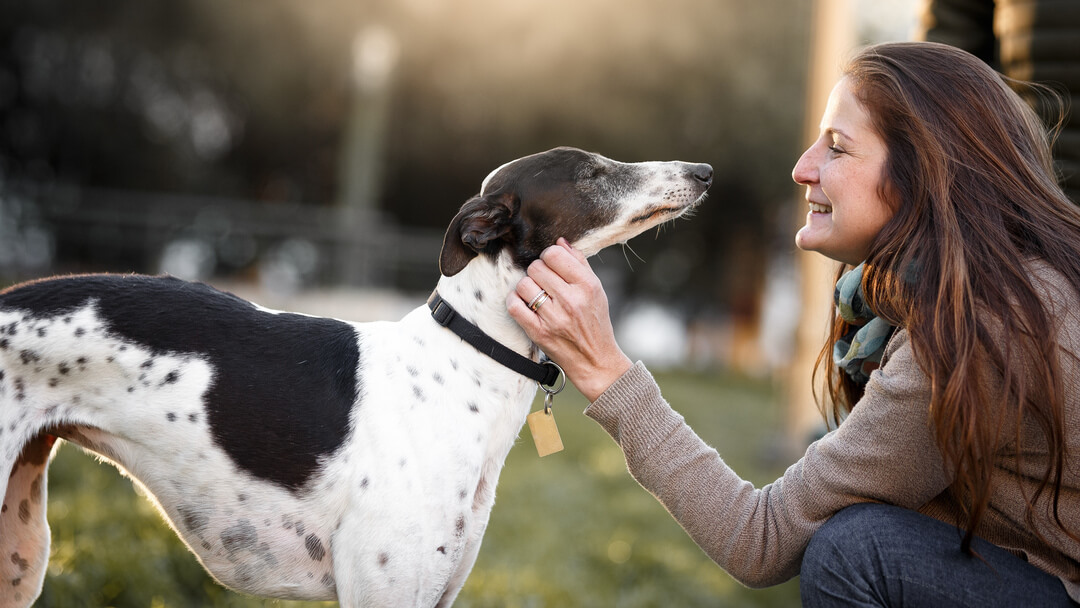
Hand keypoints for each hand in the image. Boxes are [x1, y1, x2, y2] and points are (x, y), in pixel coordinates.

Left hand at [506, 238, 632, 401]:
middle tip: (543, 283)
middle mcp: (571, 300)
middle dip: (537, 272)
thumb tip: (560, 242)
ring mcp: (554, 318)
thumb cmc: (596, 322)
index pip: (554, 254)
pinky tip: (523, 304)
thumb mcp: (596, 290)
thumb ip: (579, 264)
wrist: (595, 360)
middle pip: (536, 267)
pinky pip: (515, 306)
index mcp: (587, 285)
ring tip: (535, 295)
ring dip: (526, 287)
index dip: (549, 257)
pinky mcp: (540, 333)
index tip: (551, 266)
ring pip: (524, 284)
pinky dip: (515, 301)